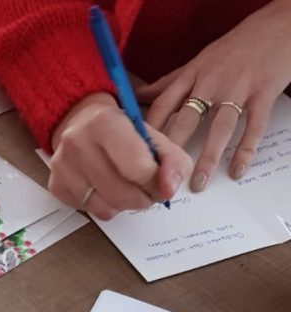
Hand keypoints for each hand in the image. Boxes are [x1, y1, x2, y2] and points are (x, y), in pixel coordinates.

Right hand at [49, 92, 191, 219]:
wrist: (81, 123)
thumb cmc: (121, 131)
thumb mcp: (153, 136)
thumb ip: (171, 161)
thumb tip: (168, 189)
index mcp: (105, 122)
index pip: (139, 169)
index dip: (157, 182)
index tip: (160, 181)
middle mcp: (77, 142)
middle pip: (123, 195)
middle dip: (142, 198)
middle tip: (145, 188)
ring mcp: (62, 166)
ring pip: (107, 209)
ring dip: (123, 204)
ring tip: (124, 186)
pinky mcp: (56, 186)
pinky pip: (91, 212)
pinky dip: (104, 205)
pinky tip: (104, 188)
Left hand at [137, 0, 290, 191]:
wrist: (278, 26)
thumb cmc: (234, 46)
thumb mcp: (198, 60)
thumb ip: (169, 82)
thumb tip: (137, 96)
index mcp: (191, 74)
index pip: (162, 104)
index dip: (149, 130)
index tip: (137, 153)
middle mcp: (211, 82)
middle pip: (186, 119)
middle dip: (173, 149)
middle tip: (163, 176)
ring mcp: (238, 88)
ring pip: (219, 126)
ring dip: (208, 157)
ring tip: (198, 183)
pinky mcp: (263, 93)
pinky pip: (253, 126)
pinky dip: (245, 149)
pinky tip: (237, 169)